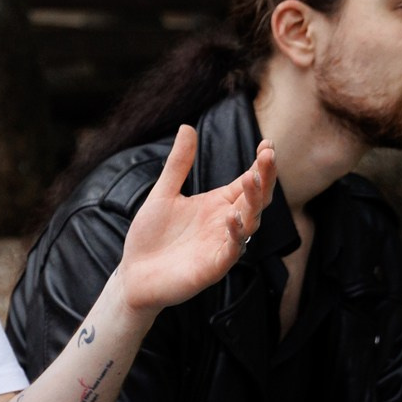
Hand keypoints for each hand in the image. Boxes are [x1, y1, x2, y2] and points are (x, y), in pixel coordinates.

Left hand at [114, 129, 275, 311]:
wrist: (133, 275)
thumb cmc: (150, 237)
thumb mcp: (163, 194)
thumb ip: (178, 164)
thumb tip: (187, 127)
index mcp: (217, 204)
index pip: (248, 182)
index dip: (261, 165)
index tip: (267, 143)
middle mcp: (226, 223)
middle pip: (256, 198)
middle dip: (265, 177)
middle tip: (268, 155)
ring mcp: (223, 245)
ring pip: (251, 222)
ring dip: (253, 201)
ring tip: (250, 179)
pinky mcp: (214, 267)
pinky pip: (233, 250)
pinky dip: (235, 234)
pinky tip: (231, 217)